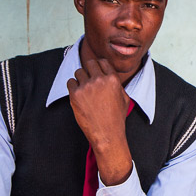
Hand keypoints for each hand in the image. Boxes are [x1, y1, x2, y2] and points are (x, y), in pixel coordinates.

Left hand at [67, 58, 132, 184]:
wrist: (107, 134)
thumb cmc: (116, 119)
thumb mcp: (124, 99)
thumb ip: (117, 84)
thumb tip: (109, 75)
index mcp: (113, 80)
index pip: (102, 62)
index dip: (98, 65)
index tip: (96, 71)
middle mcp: (100, 80)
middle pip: (89, 63)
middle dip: (89, 69)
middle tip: (89, 78)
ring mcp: (87, 87)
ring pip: (78, 72)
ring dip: (80, 78)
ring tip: (84, 89)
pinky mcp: (75, 94)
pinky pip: (70, 82)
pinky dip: (73, 86)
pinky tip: (78, 94)